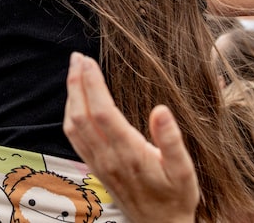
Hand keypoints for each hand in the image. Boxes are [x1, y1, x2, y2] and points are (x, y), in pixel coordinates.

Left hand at [63, 53, 197, 222]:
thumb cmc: (177, 196)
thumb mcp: (184, 171)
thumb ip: (172, 141)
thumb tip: (161, 109)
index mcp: (130, 153)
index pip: (102, 112)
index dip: (92, 84)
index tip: (88, 61)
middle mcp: (108, 157)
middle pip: (81, 115)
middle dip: (76, 83)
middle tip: (77, 57)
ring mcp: (98, 163)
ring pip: (72, 126)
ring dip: (70, 96)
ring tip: (74, 72)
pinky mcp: (94, 167)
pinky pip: (74, 138)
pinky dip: (70, 114)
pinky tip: (74, 101)